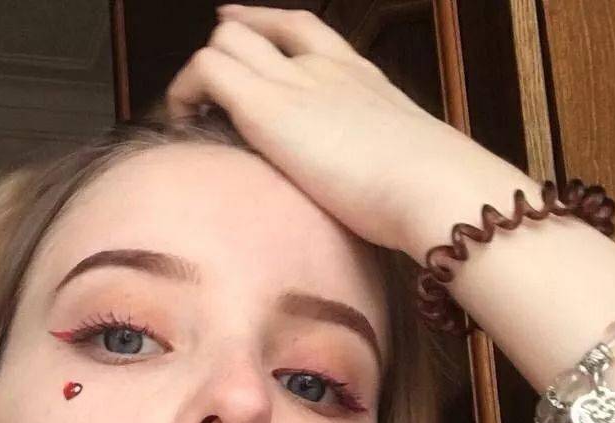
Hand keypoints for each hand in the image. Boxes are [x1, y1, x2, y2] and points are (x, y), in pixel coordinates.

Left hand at [163, 4, 499, 257]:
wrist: (432, 186)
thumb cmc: (426, 194)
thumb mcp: (401, 170)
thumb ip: (377, 170)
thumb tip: (376, 203)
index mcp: (359, 77)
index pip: (301, 30)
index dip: (263, 26)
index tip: (238, 33)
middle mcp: (323, 68)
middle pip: (253, 30)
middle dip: (223, 57)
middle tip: (203, 102)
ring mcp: (294, 82)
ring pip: (225, 41)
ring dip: (197, 79)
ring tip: (188, 120)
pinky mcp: (266, 106)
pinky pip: (205, 69)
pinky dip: (183, 92)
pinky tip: (182, 126)